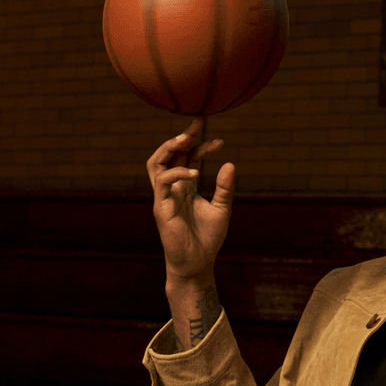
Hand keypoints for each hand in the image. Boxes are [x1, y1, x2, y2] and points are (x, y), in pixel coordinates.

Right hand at [147, 117, 233, 283]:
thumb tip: (230, 163)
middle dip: (181, 136)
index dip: (202, 146)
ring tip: (185, 138)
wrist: (197, 264)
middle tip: (198, 121)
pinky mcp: (161, 208)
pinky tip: (195, 172)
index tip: (220, 142)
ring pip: (156, 163)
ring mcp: (164, 197)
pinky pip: (162, 182)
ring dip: (169, 148)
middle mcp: (173, 188)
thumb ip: (225, 187)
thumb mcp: (222, 209)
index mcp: (186, 187)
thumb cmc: (207, 238)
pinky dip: (177, 173)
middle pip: (169, 154)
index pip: (189, 158)